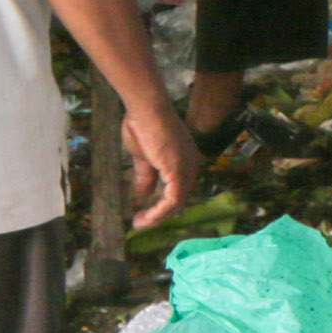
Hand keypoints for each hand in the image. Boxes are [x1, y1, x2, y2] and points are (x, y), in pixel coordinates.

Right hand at [121, 94, 201, 227]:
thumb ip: (146, 176)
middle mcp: (192, 166)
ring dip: (158, 216)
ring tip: (139, 223)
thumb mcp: (144, 157)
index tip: (144, 214)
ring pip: (177, 203)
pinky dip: (159, 212)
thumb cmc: (144, 126)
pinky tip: (145, 217)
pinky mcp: (179, 173)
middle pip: (179, 199)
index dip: (163, 205)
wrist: (146, 109)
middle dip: (160, 214)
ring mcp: (187, 170)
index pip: (179, 190)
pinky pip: (172, 201)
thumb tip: (143, 194)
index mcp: (186, 161)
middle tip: (140, 223)